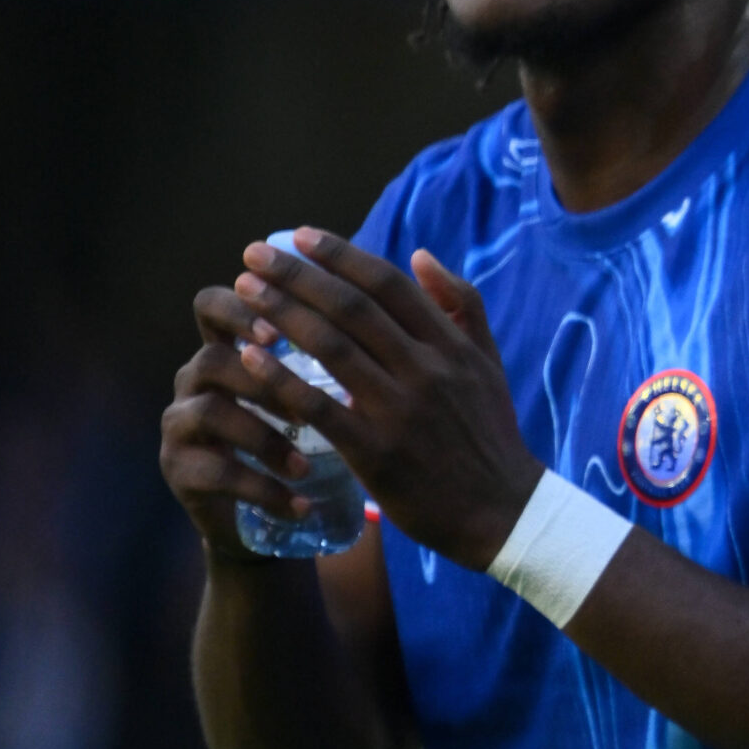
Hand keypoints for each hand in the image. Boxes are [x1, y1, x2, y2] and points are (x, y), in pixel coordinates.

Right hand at [159, 284, 319, 561]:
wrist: (262, 503)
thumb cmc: (292, 431)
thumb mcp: (304, 389)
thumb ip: (324, 350)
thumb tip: (379, 308)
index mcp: (225, 347)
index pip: (212, 306)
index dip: (240, 312)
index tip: (279, 333)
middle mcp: (194, 378)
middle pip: (212, 359)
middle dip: (262, 380)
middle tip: (304, 407)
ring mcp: (179, 424)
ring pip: (211, 413)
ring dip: (265, 440)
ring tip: (306, 466)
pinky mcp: (178, 470)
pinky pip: (216, 473)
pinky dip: (263, 489)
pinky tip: (301, 505)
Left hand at [227, 228, 544, 569]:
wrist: (504, 512)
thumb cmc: (490, 435)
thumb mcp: (488, 363)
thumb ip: (462, 306)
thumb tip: (420, 256)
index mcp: (451, 345)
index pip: (388, 284)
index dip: (341, 255)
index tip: (301, 236)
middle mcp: (426, 369)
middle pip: (351, 307)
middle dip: (297, 275)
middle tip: (254, 254)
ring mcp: (400, 411)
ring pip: (331, 348)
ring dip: (281, 313)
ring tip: (244, 292)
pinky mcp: (377, 453)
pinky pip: (319, 406)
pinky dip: (282, 378)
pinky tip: (251, 355)